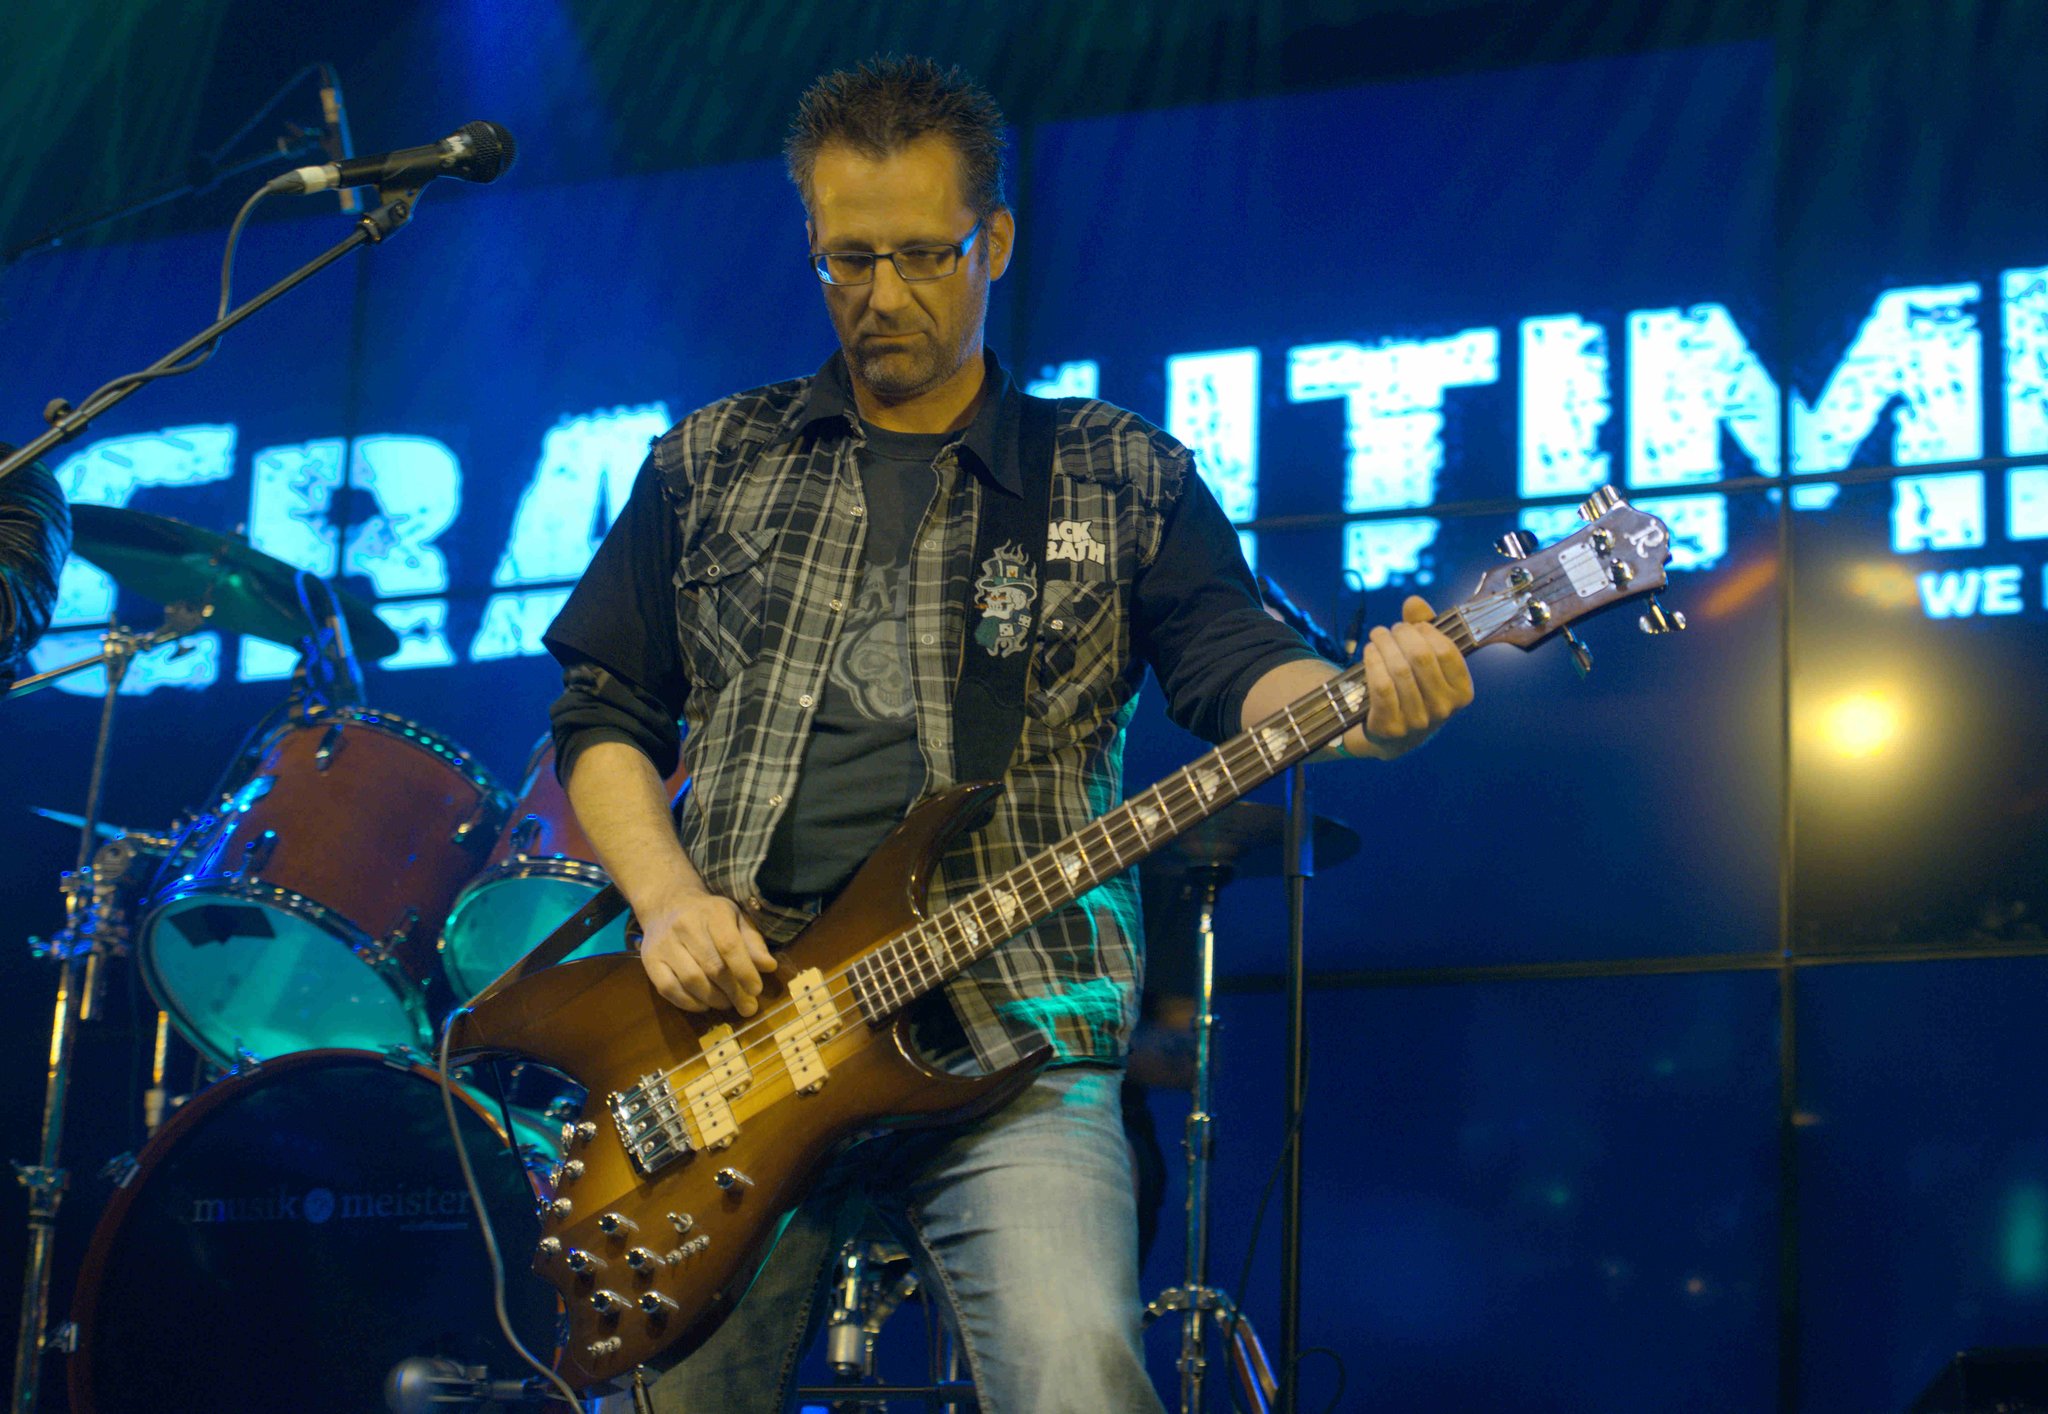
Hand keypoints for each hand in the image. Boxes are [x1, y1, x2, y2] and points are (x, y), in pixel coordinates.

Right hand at [636, 887, 778, 1015]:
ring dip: (714, 999)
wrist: (667, 904)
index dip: (745, 971)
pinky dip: (690, 1003)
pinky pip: (669, 989)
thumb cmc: (709, 915)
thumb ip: (753, 941)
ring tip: (727, 1004)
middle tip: (747, 1007)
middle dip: (734, 992)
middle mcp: (685, 926)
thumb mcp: (735, 918)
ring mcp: (664, 944)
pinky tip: (704, 1004)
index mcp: (712, 912)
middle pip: (712, 967)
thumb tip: (769, 966)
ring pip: (691, 981)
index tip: (756, 990)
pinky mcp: (650, 961)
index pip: (729, 946)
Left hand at [1348, 595, 1474, 759]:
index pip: (1446, 651)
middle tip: (1391, 629)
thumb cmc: (1414, 688)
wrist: (1393, 736)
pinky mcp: (1390, 726)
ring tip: (1377, 635)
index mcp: (1462, 693)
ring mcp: (1418, 721)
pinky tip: (1369, 651)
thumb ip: (1424, 627)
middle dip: (1402, 634)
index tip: (1412, 625)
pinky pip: (1381, 686)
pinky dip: (1373, 662)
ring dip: (1384, 644)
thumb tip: (1413, 602)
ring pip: (1399, 670)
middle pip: (1420, 657)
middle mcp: (1443, 709)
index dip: (1426, 631)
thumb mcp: (1426, 661)